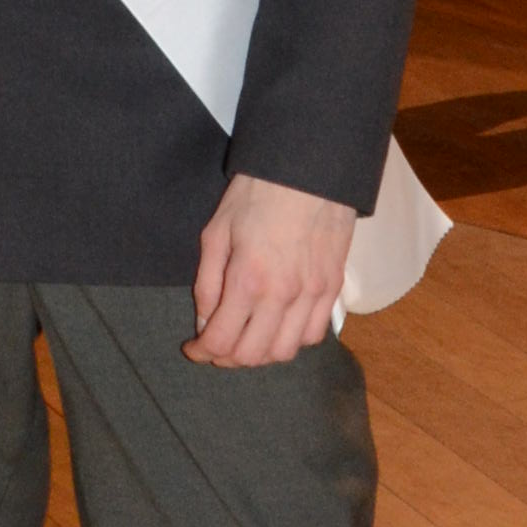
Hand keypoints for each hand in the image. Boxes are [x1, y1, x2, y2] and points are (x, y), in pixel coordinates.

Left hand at [187, 172, 356, 367]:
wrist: (309, 168)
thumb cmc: (258, 193)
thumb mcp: (217, 232)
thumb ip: (207, 283)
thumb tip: (206, 322)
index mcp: (248, 279)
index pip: (222, 340)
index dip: (202, 352)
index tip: (193, 348)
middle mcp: (283, 295)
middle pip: (252, 355)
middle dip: (227, 358)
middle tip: (215, 345)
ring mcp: (313, 294)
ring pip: (285, 352)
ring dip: (260, 355)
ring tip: (246, 338)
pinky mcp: (333, 287)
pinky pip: (314, 334)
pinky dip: (293, 341)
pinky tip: (278, 327)